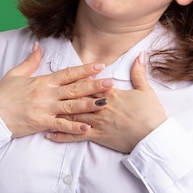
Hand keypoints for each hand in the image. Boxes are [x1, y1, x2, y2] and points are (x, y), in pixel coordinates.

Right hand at [0, 43, 113, 138]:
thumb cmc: (2, 95)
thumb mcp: (15, 74)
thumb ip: (30, 61)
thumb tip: (38, 46)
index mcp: (43, 81)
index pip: (68, 73)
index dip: (84, 69)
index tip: (100, 66)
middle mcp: (47, 94)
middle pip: (74, 89)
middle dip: (94, 86)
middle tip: (111, 83)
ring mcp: (45, 109)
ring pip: (71, 106)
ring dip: (89, 105)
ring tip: (105, 103)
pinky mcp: (41, 123)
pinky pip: (61, 126)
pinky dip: (74, 127)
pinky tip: (88, 127)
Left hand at [47, 52, 166, 152]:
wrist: (153, 137)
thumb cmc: (151, 114)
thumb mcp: (146, 90)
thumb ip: (139, 72)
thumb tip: (140, 54)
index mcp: (111, 94)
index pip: (90, 83)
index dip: (77, 78)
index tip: (64, 74)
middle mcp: (100, 106)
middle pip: (77, 97)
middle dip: (60, 94)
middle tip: (43, 90)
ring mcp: (97, 122)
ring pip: (72, 115)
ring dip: (56, 112)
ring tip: (40, 110)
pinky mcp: (97, 137)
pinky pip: (76, 136)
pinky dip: (62, 135)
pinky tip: (49, 133)